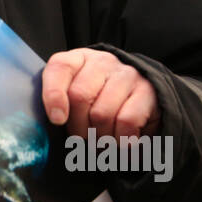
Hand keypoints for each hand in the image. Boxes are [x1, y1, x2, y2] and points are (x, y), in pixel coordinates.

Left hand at [37, 48, 159, 139]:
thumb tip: (54, 121)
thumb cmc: (97, 103)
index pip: (60, 68)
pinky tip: (122, 141)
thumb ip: (58, 104)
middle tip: (83, 137)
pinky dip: (121, 140)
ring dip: (99, 137)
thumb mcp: (74, 99)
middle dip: (78, 126)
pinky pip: (126, 121)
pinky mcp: (147, 91)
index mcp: (77, 60)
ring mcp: (126, 74)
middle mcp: (102, 62)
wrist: (142, 99)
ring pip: (102, 113)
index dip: (54, 94)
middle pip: (79, 96)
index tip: (57, 119)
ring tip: (103, 140)